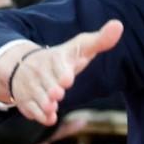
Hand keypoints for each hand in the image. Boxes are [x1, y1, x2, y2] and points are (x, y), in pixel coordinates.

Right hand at [0, 20, 123, 125]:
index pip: (58, 64)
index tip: (67, 79)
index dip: (62, 72)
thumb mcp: (80, 48)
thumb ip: (100, 40)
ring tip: (52, 107)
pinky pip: (31, 109)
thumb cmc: (63, 59)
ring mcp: (32, 86)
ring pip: (38, 97)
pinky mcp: (26, 100)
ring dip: (45, 103)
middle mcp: (41, 72)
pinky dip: (39, 115)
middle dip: (52, 89)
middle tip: (57, 93)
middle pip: (47, 83)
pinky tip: (49, 118)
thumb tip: (119, 25)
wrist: (24, 66)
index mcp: (56, 58)